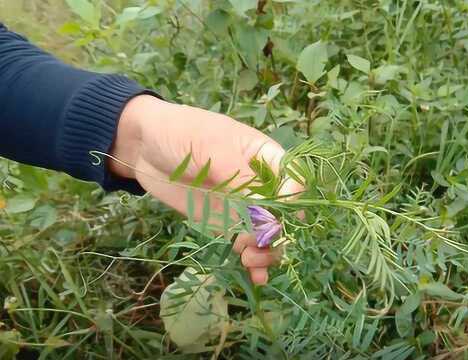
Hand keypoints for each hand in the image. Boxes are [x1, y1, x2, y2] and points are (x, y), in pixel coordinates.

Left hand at [109, 95, 302, 284]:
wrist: (142, 146)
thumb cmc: (181, 134)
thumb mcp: (214, 150)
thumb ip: (242, 180)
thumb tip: (269, 211)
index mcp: (265, 157)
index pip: (293, 181)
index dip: (292, 201)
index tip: (277, 215)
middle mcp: (260, 184)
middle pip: (284, 214)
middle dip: (276, 232)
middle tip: (256, 243)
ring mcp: (242, 205)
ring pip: (268, 234)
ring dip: (266, 251)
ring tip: (248, 260)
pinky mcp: (224, 222)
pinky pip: (245, 243)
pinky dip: (252, 262)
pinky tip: (255, 277)